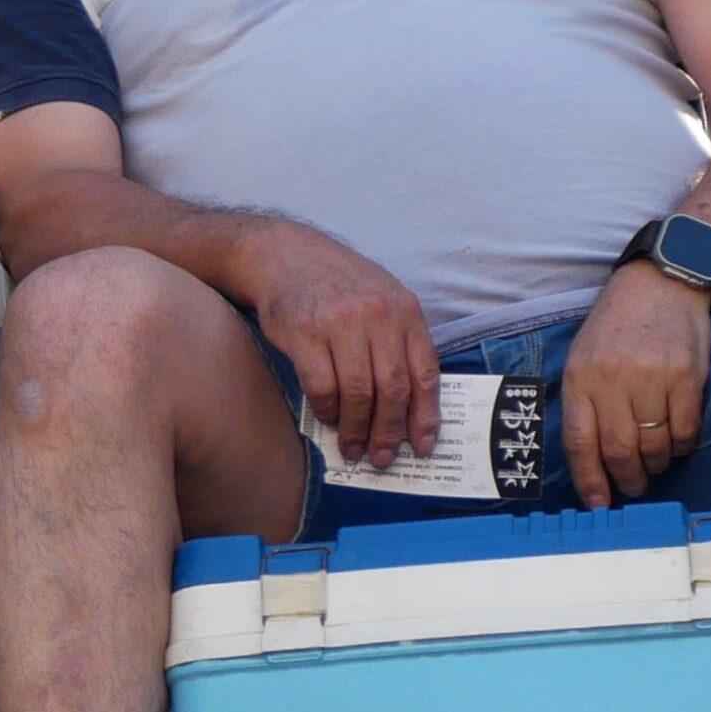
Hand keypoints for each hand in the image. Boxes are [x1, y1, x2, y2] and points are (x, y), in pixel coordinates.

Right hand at [233, 221, 439, 469]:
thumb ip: (400, 342)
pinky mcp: (304, 333)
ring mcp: (340, 323)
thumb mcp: (383, 299)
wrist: (285, 255)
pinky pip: (322, 386)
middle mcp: (377, 315)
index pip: (425, 372)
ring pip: (358, 393)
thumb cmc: (339, 285)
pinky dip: (327, 410)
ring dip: (356, 429)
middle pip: (392, 389)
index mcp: (404, 310)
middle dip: (388, 432)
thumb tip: (410, 408)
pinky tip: (328, 417)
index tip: (422, 446)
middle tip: (381, 456)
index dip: (425, 416)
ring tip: (352, 447)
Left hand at [560, 259, 710, 508]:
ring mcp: (652, 377)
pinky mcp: (688, 376)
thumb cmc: (619, 325)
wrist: (661, 282)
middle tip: (635, 486)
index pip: (580, 442)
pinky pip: (686, 431)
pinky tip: (677, 441)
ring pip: (655, 446)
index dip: (589, 480)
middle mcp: (613, 379)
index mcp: (581, 376)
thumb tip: (591, 459)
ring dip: (656, 465)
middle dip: (628, 479)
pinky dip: (682, 446)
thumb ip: (586, 402)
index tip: (599, 503)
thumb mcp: (585, 355)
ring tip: (655, 463)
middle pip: (619, 451)